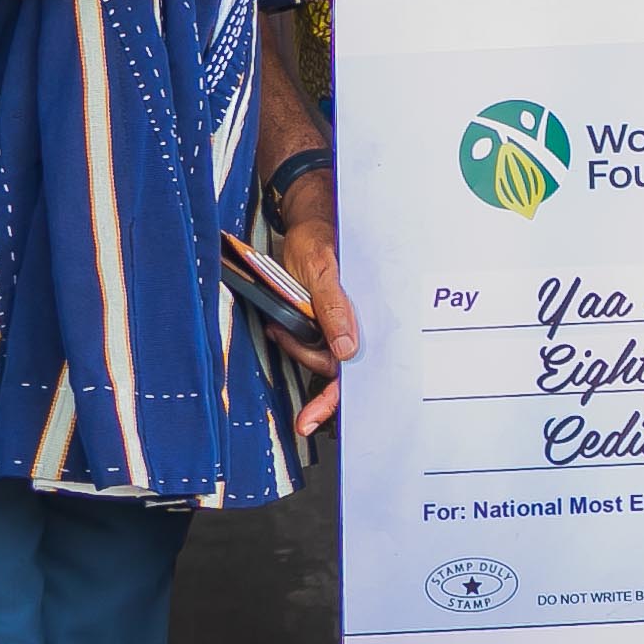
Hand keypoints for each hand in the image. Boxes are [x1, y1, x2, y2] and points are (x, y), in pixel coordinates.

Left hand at [266, 174, 359, 438]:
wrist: (308, 221)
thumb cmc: (319, 240)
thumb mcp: (321, 268)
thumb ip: (334, 307)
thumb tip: (347, 350)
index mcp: (363, 315)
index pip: (354, 367)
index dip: (336, 398)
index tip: (312, 422)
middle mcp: (353, 325)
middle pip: (337, 370)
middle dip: (320, 391)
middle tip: (302, 421)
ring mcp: (335, 324)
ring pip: (319, 358)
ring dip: (298, 350)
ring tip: (280, 325)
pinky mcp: (319, 320)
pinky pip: (309, 342)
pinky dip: (294, 341)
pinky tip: (281, 327)